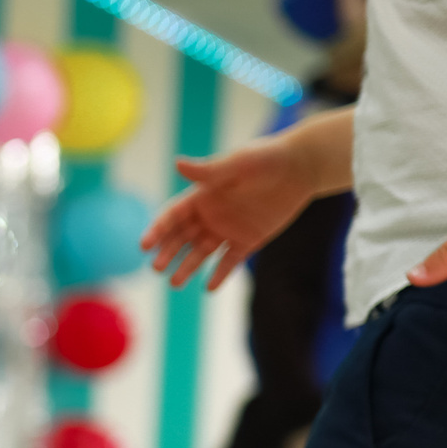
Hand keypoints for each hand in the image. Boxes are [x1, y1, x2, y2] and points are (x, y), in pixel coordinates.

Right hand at [141, 133, 323, 291]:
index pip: (172, 216)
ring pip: (201, 252)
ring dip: (186, 267)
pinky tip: (208, 288)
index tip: (145, 245)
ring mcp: (228, 229)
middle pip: (181, 237)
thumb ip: (208, 171)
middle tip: (156, 269)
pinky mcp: (248, 240)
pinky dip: (219, 275)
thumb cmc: (266, 158)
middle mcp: (210, 214)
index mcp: (202, 195)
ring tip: (174, 284)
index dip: (158, 230)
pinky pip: (230, 261)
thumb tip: (176, 163)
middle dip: (168, 253)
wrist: (302, 167)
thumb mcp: (236, 164)